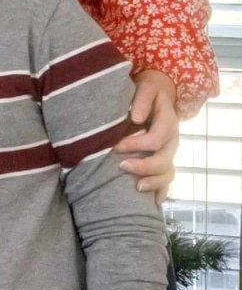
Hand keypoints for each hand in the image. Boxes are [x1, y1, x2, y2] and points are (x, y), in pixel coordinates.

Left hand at [115, 69, 178, 202]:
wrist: (157, 95)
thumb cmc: (147, 91)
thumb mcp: (145, 88)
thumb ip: (142, 100)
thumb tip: (136, 118)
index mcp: (168, 122)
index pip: (157, 138)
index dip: (138, 145)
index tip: (116, 147)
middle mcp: (172, 140)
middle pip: (164, 159)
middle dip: (143, 166)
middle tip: (121, 166)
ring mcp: (170, 153)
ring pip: (168, 173)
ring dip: (153, 182)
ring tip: (136, 188)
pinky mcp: (165, 161)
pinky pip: (167, 180)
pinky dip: (161, 192)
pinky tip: (152, 202)